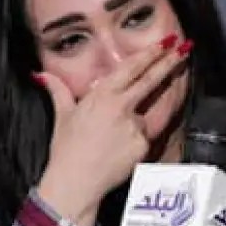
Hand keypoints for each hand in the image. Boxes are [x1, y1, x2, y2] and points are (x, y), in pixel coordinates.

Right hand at [35, 35, 190, 225]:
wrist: (75, 182)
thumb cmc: (66, 149)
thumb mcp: (62, 116)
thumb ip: (58, 91)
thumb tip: (41, 74)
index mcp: (102, 94)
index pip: (132, 68)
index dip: (150, 54)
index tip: (165, 43)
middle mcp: (121, 106)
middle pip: (151, 80)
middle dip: (169, 63)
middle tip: (184, 49)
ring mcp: (135, 125)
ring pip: (142, 116)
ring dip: (133, 123)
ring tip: (109, 142)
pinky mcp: (142, 144)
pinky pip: (143, 138)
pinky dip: (134, 141)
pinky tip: (117, 153)